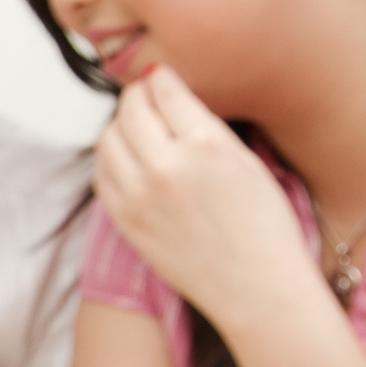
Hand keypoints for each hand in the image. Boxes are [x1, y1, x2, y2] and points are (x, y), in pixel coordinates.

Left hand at [93, 68, 324, 336]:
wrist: (257, 288)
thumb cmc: (264, 227)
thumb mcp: (247, 162)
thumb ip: (204, 127)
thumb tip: (171, 93)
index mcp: (206, 146)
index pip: (165, 91)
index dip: (160, 79)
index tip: (160, 78)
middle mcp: (167, 167)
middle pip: (131, 111)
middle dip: (136, 97)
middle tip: (143, 97)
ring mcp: (139, 196)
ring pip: (108, 139)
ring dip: (118, 126)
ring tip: (135, 128)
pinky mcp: (124, 220)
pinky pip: (101, 174)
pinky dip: (109, 159)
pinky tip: (127, 159)